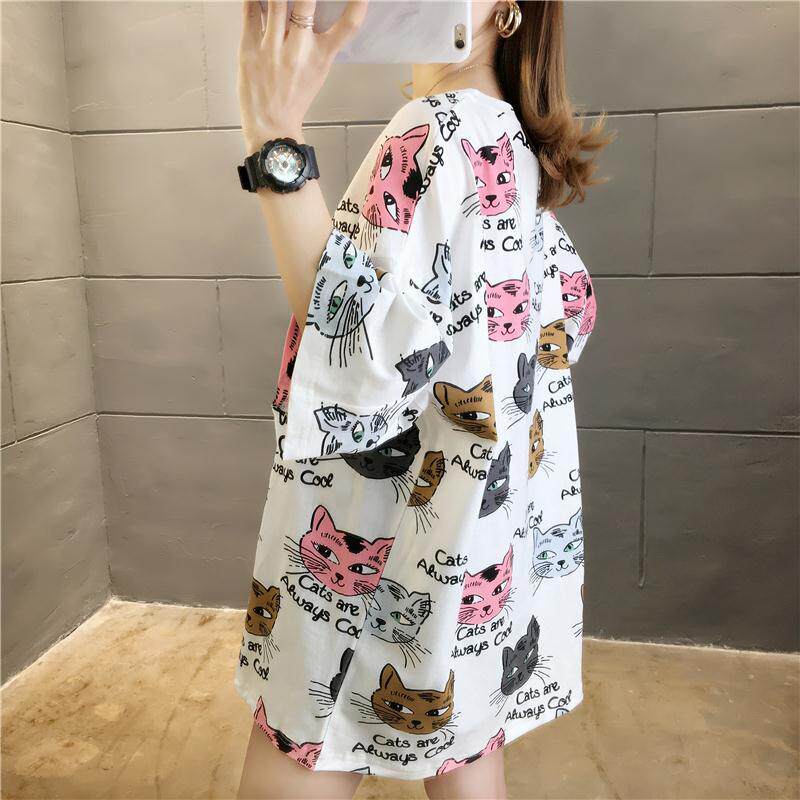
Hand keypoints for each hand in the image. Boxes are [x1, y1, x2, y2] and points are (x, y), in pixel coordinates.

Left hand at [238, 0, 367, 151]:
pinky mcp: (249, 48)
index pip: (348, 26)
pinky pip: (250, 11)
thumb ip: (318, 43)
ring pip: (276, 1)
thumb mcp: (317, 73)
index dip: (358, 5)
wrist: (271, 127)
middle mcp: (299, 49)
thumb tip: (309, 12)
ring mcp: (273, 47)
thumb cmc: (294, 100)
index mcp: (321, 57)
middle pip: (307, 2)